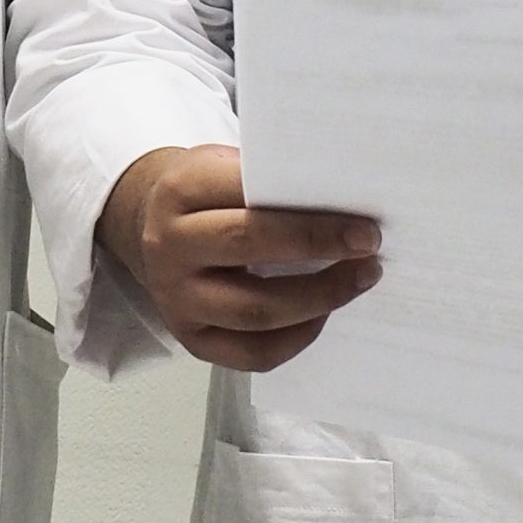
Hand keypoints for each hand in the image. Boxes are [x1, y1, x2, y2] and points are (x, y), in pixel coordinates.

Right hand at [97, 145, 380, 370]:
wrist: (153, 231)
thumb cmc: (207, 196)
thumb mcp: (224, 168)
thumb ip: (267, 182)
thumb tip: (344, 205)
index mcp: (180, 190)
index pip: (246, 194)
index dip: (307, 211)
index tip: (363, 222)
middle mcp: (169, 245)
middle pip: (247, 246)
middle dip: (318, 246)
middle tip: (369, 248)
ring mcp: (176, 299)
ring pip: (255, 309)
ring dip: (319, 298)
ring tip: (359, 280)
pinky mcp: (191, 340)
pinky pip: (253, 354)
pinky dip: (298, 338)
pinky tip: (323, 314)